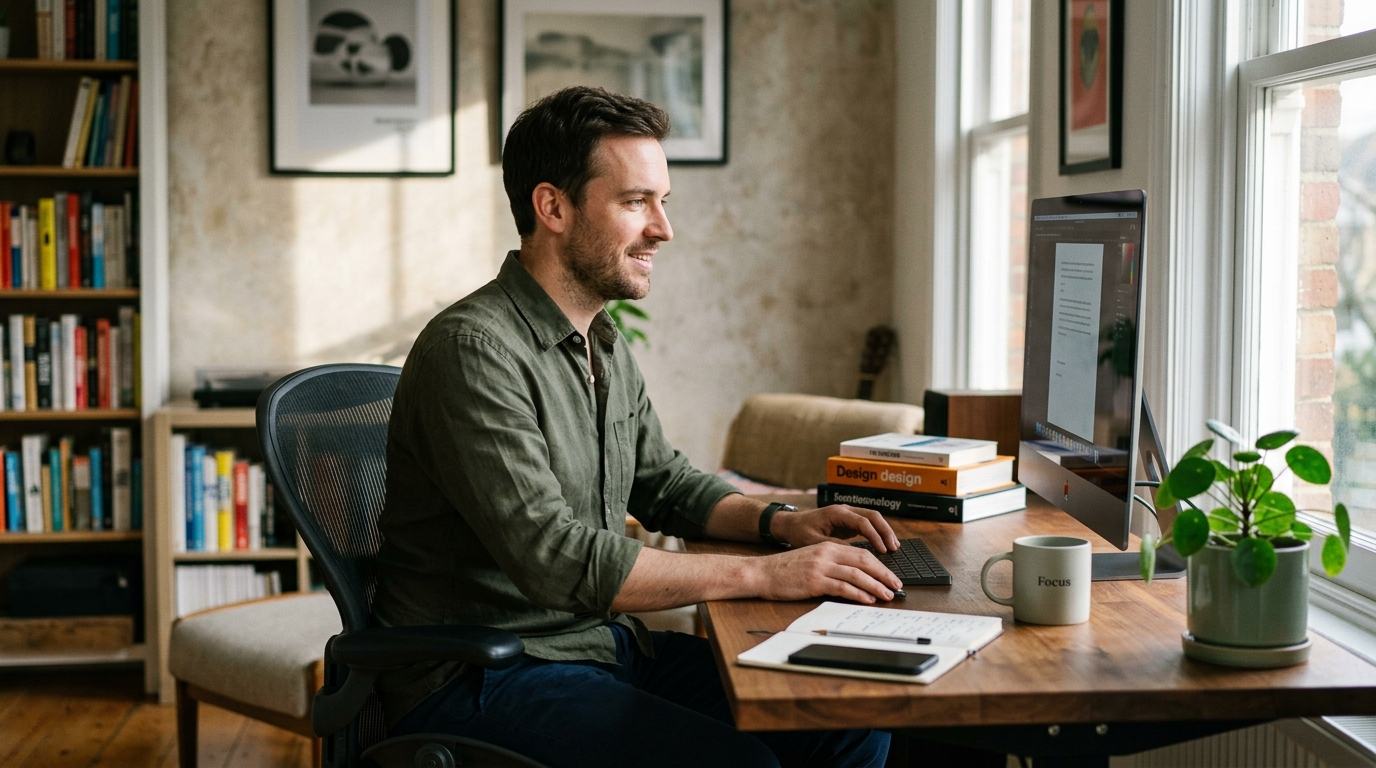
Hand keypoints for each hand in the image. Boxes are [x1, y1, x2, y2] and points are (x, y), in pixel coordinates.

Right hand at [752, 542, 903, 603]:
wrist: (761, 573)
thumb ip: (831, 565)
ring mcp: (820, 567)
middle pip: (864, 561)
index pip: (860, 553)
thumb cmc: (785, 571)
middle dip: (883, 574)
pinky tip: (868, 599)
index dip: (879, 565)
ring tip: (887, 595)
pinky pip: (842, 587)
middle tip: (896, 586)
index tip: (890, 576)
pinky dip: (858, 594)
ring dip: (875, 586)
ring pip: (856, 575)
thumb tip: (855, 578)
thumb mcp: (811, 560)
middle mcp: (826, 554)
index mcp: (827, 547)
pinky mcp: (814, 581)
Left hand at [772, 504, 900, 551]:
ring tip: (894, 547)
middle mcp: (845, 510)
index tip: (883, 550)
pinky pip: (867, 525)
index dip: (875, 536)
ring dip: (884, 531)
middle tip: (894, 548)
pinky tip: (884, 546)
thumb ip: (833, 546)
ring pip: (872, 519)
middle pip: (873, 516)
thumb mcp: (813, 542)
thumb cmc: (799, 532)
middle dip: (885, 531)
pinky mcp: (848, 522)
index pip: (862, 522)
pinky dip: (877, 534)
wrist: (789, 525)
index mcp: (836, 513)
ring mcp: (848, 515)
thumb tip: (853, 554)